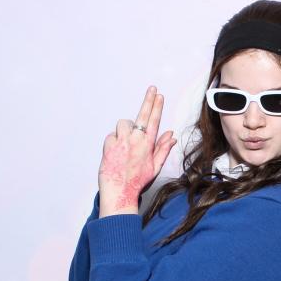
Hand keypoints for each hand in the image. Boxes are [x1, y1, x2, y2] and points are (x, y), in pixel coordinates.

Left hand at [98, 86, 176, 216]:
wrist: (119, 192)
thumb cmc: (137, 182)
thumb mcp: (155, 167)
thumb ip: (163, 149)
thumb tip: (171, 135)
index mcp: (148, 145)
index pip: (154, 121)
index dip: (157, 107)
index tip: (159, 95)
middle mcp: (136, 141)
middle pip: (142, 115)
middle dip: (148, 100)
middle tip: (152, 89)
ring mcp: (122, 142)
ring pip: (123, 124)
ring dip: (124, 129)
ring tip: (125, 143)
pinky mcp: (109, 145)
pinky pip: (111, 136)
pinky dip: (113, 141)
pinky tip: (115, 152)